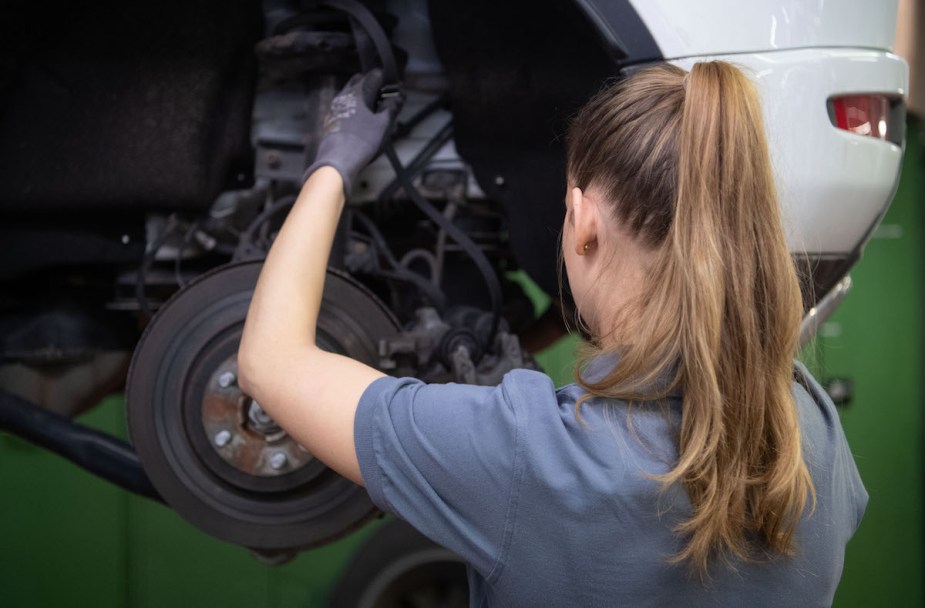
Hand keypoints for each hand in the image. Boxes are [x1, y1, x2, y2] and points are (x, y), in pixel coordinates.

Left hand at [303, 69, 394, 194]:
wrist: (337, 160)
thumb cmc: (362, 141)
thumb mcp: (383, 124)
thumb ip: (392, 107)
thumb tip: (400, 94)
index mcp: (358, 92)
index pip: (374, 75)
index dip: (386, 80)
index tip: (395, 89)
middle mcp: (344, 95)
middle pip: (359, 81)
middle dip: (372, 86)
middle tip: (384, 99)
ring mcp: (335, 107)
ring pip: (351, 94)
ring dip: (363, 98)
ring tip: (374, 113)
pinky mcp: (331, 119)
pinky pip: (345, 107)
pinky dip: (354, 109)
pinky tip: (361, 123)